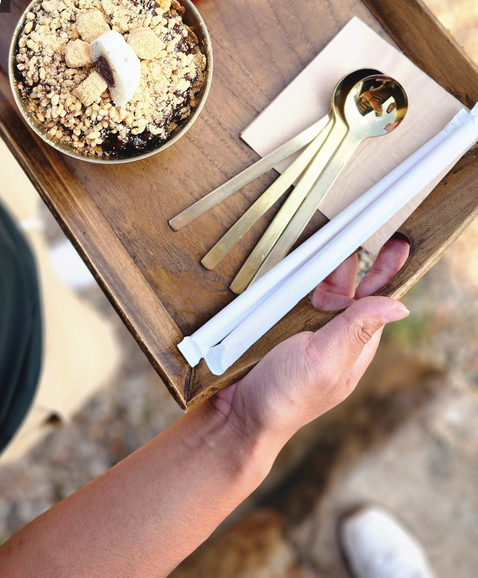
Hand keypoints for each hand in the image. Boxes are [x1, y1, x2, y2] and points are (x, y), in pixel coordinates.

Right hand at [213, 237, 410, 447]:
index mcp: (354, 343)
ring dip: (323, 260)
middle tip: (358, 222)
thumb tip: (400, 306)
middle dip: (355, 254)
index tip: (396, 242)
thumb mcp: (326, 361)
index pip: (378, 299)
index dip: (388, 271)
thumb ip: (358, 329)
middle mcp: (333, 333)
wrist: (236, 415)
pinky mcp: (278, 323)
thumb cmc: (285, 397)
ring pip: (319, 283)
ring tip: (329, 231)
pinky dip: (294, 272)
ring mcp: (304, 327)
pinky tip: (294, 255)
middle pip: (350, 285)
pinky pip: (291, 290)